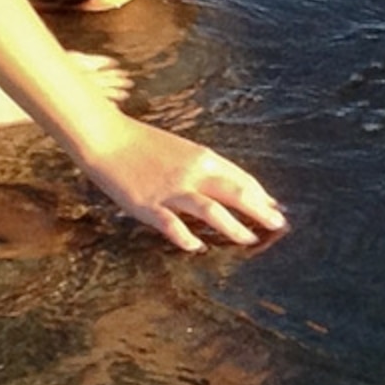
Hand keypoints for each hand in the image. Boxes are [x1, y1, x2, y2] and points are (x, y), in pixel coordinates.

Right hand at [81, 116, 288, 251]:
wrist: (105, 138)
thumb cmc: (144, 144)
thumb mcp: (183, 151)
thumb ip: (207, 169)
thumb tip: (231, 187)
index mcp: (203, 158)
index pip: (243, 180)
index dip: (262, 196)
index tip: (277, 209)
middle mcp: (193, 173)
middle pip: (237, 195)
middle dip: (261, 212)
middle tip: (279, 226)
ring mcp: (172, 191)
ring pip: (213, 212)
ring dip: (235, 228)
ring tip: (249, 239)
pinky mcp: (149, 206)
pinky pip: (174, 227)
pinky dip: (188, 239)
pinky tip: (198, 247)